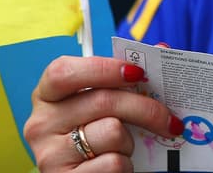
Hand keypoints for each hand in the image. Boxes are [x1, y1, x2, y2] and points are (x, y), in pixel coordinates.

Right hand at [24, 55, 182, 171]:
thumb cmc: (97, 130)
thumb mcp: (105, 101)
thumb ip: (126, 76)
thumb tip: (162, 50)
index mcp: (48, 95)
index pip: (64, 71)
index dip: (103, 68)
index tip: (138, 73)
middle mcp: (42, 122)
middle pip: (103, 101)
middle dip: (146, 108)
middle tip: (170, 119)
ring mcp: (49, 154)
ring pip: (112, 132)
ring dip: (130, 142)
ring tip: (125, 147)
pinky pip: (113, 163)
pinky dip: (125, 165)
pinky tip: (117, 164)